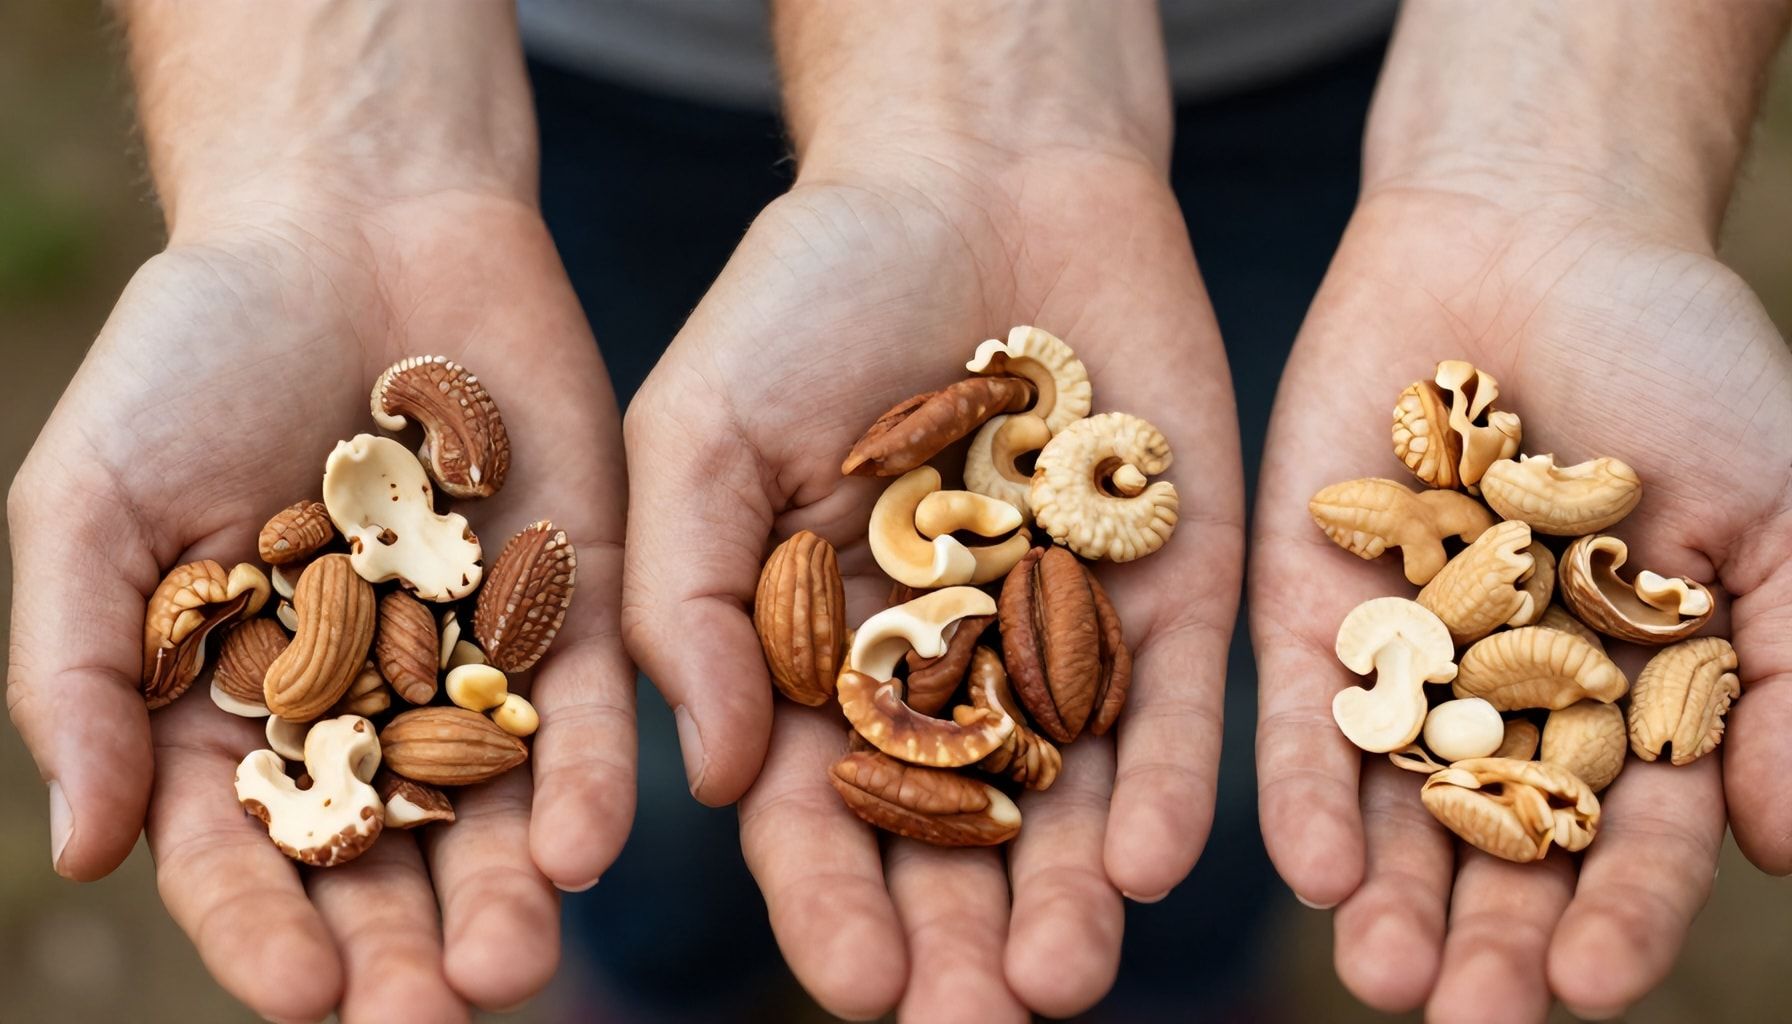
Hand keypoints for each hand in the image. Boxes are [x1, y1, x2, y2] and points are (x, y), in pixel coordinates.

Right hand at [6, 190, 634, 1021]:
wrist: (354, 225)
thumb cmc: (194, 357)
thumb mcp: (94, 505)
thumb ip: (77, 674)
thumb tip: (81, 854)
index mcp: (238, 707)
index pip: (245, 850)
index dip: (262, 929)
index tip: (298, 996)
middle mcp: (366, 707)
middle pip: (383, 856)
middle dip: (401, 946)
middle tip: (429, 1019)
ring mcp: (481, 658)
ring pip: (496, 806)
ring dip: (505, 892)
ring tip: (514, 965)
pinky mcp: (581, 599)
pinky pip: (592, 704)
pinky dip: (590, 773)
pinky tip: (591, 843)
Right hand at [621, 134, 1243, 1016]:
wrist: (975, 172)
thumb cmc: (808, 289)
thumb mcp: (702, 426)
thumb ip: (686, 600)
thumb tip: (715, 789)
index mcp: (820, 656)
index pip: (820, 811)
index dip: (832, 902)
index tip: (858, 981)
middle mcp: (945, 671)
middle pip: (951, 833)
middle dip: (958, 934)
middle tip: (972, 1021)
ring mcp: (1064, 636)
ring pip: (1067, 797)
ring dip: (1065, 895)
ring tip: (1061, 979)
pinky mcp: (1172, 588)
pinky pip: (1175, 702)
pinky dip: (1165, 779)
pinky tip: (1150, 862)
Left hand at [1251, 181, 1791, 1018]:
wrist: (1536, 240)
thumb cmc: (1684, 366)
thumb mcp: (1776, 512)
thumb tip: (1790, 846)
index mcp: (1628, 707)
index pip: (1627, 841)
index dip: (1618, 914)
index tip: (1591, 984)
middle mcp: (1510, 707)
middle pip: (1498, 848)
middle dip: (1487, 936)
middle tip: (1466, 1016)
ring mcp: (1403, 662)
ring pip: (1393, 803)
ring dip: (1387, 891)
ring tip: (1380, 968)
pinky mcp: (1309, 608)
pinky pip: (1303, 712)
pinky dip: (1306, 781)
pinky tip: (1308, 859)